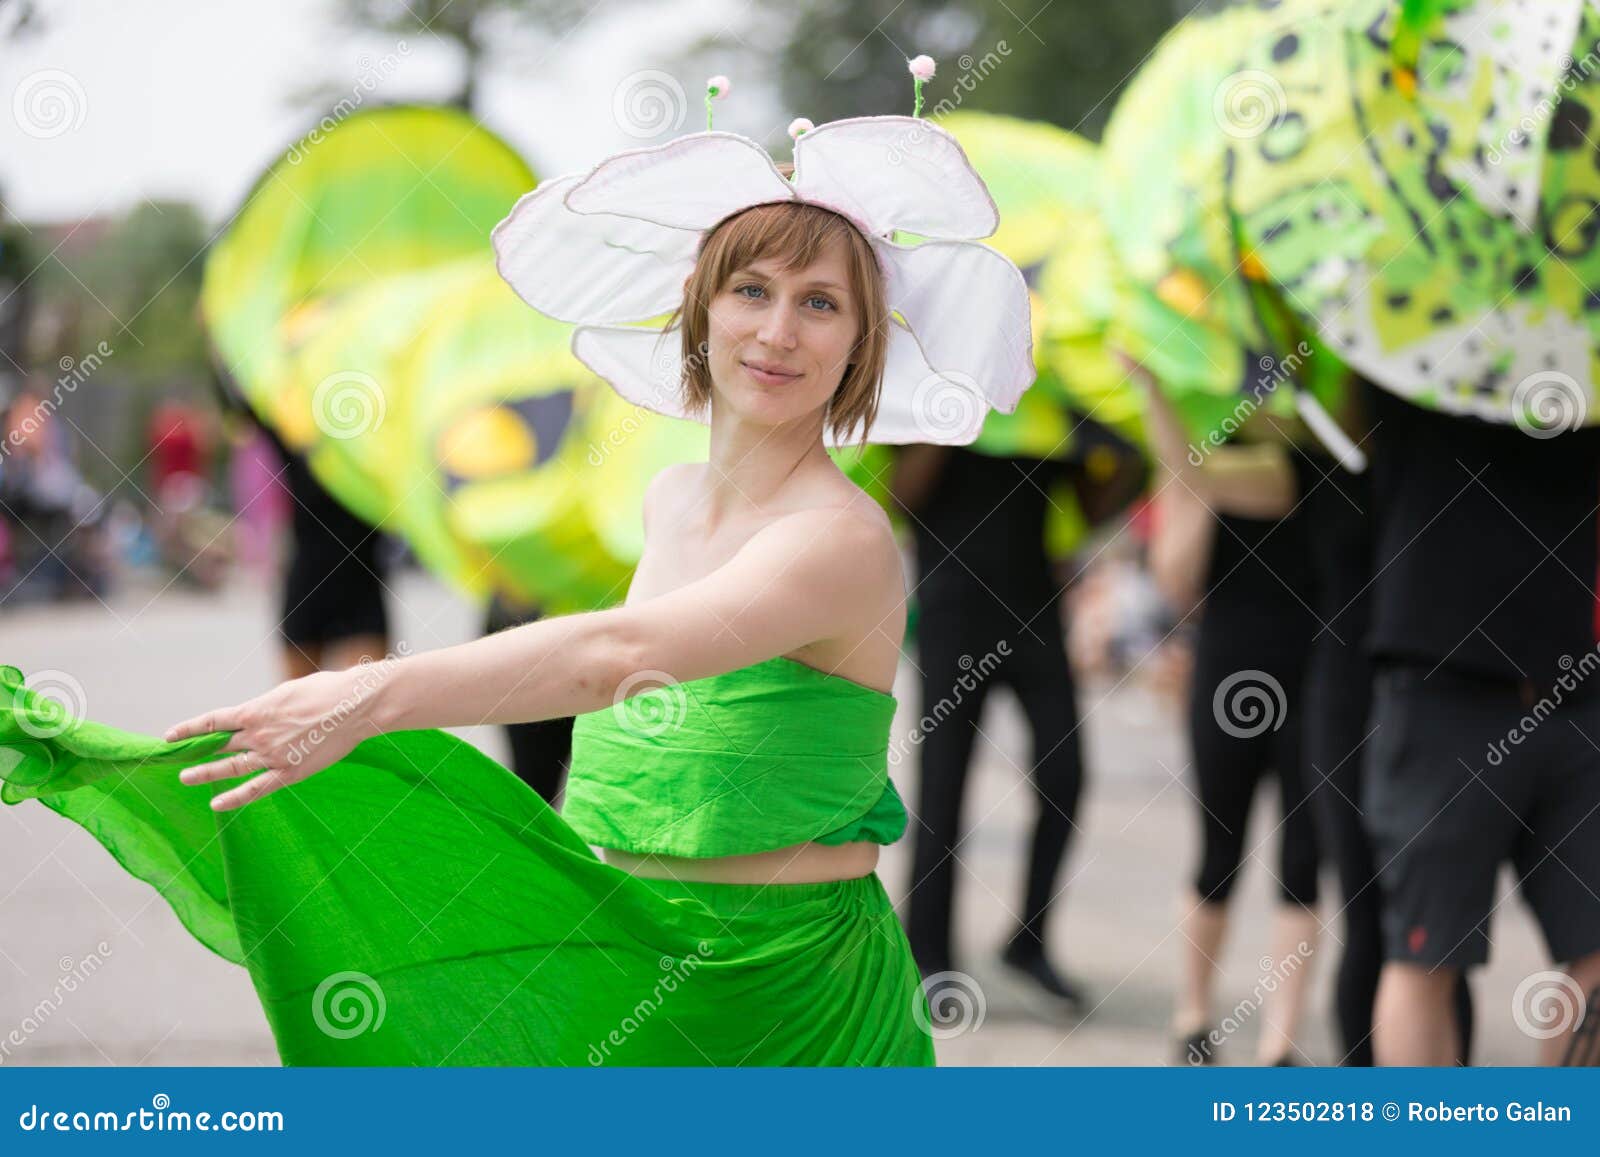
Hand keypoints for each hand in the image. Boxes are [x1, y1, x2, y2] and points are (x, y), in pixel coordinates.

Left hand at [165, 666, 387, 810]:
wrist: (355, 706)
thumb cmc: (327, 691)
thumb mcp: (288, 691)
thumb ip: (268, 707)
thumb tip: (258, 716)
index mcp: (256, 711)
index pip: (213, 721)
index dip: (189, 729)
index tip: (170, 736)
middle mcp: (258, 734)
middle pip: (217, 746)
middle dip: (194, 753)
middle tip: (174, 761)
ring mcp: (272, 755)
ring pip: (231, 768)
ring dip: (205, 773)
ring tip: (186, 778)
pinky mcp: (290, 772)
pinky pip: (257, 788)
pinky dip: (235, 797)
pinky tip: (217, 803)